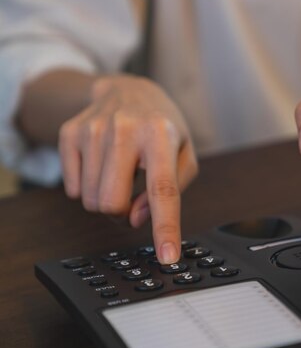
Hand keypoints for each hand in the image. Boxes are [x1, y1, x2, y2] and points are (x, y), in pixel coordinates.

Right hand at [58, 75, 197, 263]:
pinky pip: (71, 189)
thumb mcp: (184, 154)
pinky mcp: (69, 133)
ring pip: (90, 201)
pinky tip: (101, 165)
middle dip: (122, 213)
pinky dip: (87, 187)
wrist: (128, 90)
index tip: (168, 257)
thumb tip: (135, 218)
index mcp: (161, 135)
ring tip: (119, 174)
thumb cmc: (162, 128)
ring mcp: (92, 130)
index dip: (165, 227)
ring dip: (106, 199)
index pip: (163, 190)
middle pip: (112, 205)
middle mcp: (125, 130)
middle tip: (132, 196)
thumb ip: (173, 190)